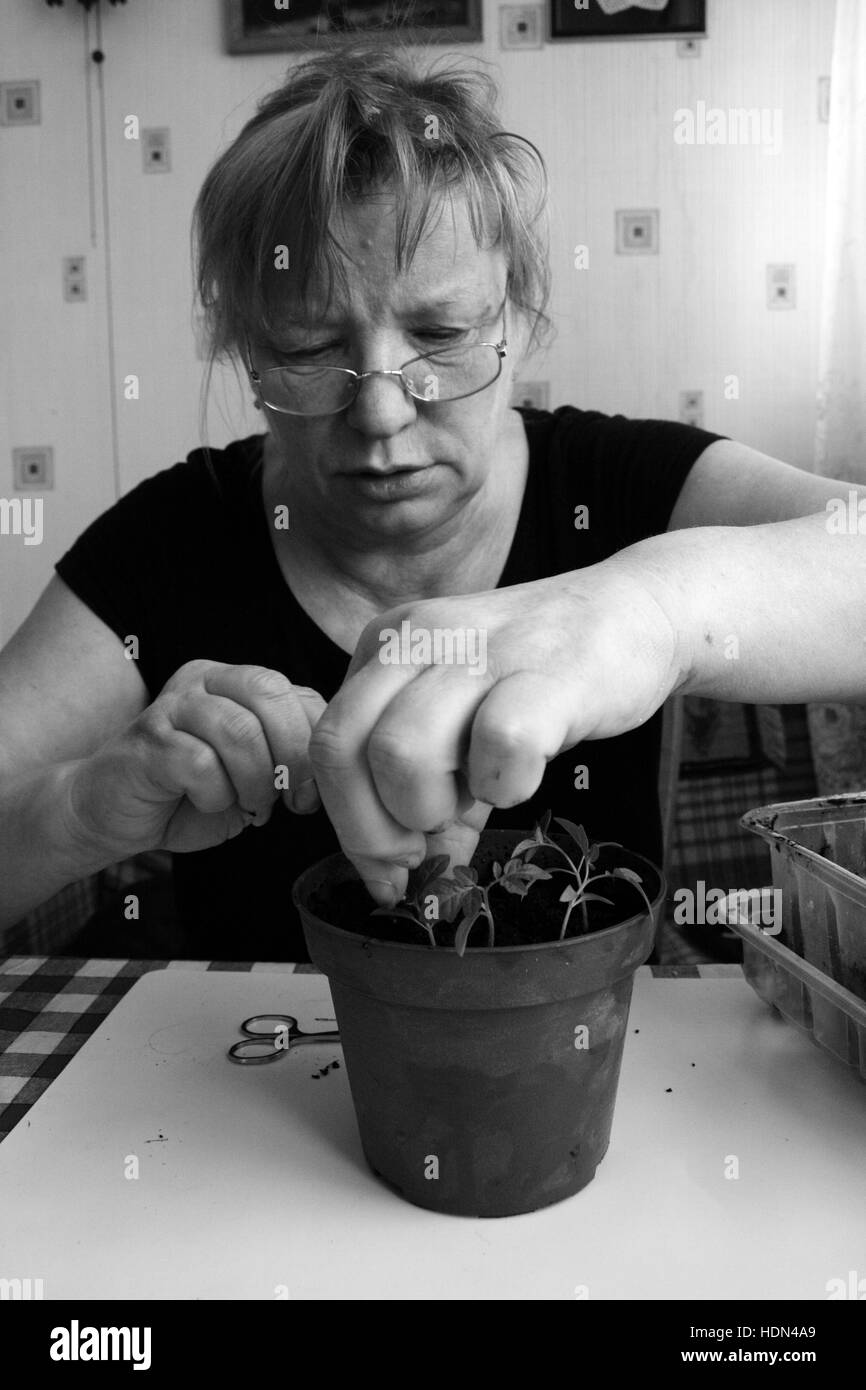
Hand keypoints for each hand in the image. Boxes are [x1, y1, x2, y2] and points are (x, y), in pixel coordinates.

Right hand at [68, 660, 325, 857]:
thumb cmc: (186, 796)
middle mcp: (204, 681)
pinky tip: (206, 803)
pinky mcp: (148, 738)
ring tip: (248, 804)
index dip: (315, 743)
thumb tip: (338, 764)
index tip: (312, 792)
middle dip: (293, 755)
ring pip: (239, 729)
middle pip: (270, 693)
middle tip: (289, 799)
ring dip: (254, 780)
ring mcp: (173, 705)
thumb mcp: (252, 773)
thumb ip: (288, 756)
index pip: (297, 693)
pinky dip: (215, 794)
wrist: (108, 813)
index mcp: (235, 682)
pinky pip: (200, 762)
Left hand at [308, 566, 680, 904]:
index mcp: (386, 647)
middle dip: (373, 828)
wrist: (637, 613)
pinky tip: (527, 773)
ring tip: (476, 799)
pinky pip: (498, 743)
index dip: (349, 823)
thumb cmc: (544, 678)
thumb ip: (435, 803)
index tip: (391, 869)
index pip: (327, 745)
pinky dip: (507, 783)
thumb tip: (406, 887)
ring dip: (431, 806)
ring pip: (400, 749)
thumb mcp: (470, 730)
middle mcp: (418, 638)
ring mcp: (479, 650)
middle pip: (342, 749)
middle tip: (422, 850)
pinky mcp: (545, 672)